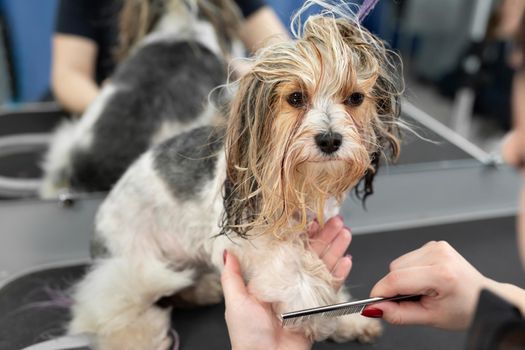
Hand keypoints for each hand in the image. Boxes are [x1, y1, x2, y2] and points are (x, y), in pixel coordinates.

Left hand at [221, 215, 351, 349]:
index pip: (290, 249)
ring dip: (336, 249)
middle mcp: (291, 283)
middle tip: (336, 220)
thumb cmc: (248, 334)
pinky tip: (347, 260)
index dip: (302, 234)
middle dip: (325, 237)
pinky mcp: (319, 307)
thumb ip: (233, 276)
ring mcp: (307, 294)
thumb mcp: (236, 301)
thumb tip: (226, 253)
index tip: (311, 220)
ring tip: (345, 233)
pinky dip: (341, 274)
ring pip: (325, 266)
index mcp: (272, 278)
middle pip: (312, 254)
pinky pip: (332, 287)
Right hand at [364, 241, 489, 329]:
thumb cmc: (463, 309)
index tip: (373, 304)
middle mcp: (439, 255)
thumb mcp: (430, 318)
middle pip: (395, 269)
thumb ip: (398, 314)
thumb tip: (374, 309)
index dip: (381, 292)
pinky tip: (426, 279)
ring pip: (398, 262)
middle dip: (396, 287)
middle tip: (413, 300)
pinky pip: (407, 258)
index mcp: (441, 274)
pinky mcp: (434, 244)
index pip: (397, 279)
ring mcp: (437, 247)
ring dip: (403, 278)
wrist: (483, 298)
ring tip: (423, 290)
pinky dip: (410, 270)